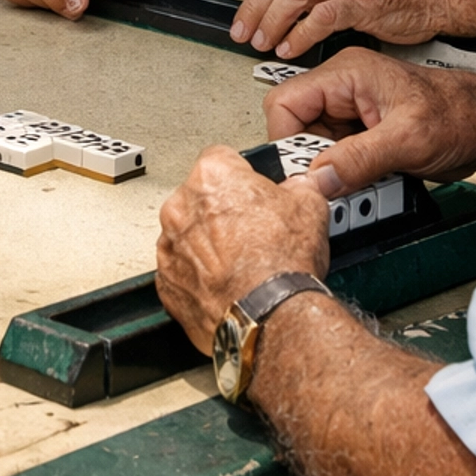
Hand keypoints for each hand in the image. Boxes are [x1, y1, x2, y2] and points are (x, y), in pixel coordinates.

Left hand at [157, 146, 329, 353]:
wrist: (268, 315)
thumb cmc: (281, 263)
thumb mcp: (309, 207)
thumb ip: (298, 187)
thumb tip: (300, 188)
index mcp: (211, 176)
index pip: (222, 159)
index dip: (244, 176)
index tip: (255, 192)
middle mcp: (180, 206)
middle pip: (201, 198)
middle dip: (223, 211)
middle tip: (253, 231)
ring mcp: (169, 246)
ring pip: (188, 236)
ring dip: (208, 245)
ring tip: (242, 263)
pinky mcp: (166, 283)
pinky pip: (181, 271)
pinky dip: (198, 277)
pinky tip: (226, 285)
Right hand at [262, 47, 475, 192]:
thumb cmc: (462, 114)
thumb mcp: (408, 139)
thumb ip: (359, 159)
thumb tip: (317, 178)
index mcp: (346, 74)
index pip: (285, 101)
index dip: (287, 139)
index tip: (306, 171)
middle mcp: (344, 89)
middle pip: (297, 128)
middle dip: (314, 161)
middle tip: (338, 183)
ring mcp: (352, 113)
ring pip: (316, 147)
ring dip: (333, 173)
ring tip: (364, 183)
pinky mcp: (363, 134)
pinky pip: (338, 159)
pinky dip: (348, 177)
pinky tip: (372, 181)